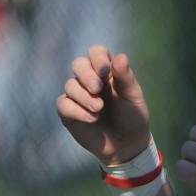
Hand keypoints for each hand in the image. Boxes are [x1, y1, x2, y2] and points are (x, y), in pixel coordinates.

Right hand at [57, 45, 152, 164]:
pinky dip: (76, 110)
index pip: (96, 52)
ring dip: (84, 96)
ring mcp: (77, 95)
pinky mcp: (68, 111)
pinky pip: (63, 104)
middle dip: (86, 75)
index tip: (105, 70)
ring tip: (98, 108)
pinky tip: (91, 118)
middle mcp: (90, 80)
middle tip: (97, 88)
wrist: (126, 144)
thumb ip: (125, 77)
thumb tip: (120, 56)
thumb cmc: (132, 116)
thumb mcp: (133, 96)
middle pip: (78, 64)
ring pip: (70, 84)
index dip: (97, 57)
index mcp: (108, 71)